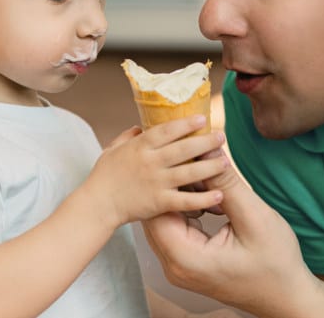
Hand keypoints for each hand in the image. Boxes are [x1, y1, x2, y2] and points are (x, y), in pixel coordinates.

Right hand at [83, 115, 228, 227]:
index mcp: (140, 146)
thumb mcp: (112, 149)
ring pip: (189, 173)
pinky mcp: (159, 203)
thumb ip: (128, 136)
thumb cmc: (104, 177)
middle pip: (183, 148)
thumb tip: (140, 126)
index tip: (204, 118)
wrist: (96, 206)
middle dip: (205, 141)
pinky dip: (203, 199)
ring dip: (210, 167)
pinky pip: (185, 201)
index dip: (186, 123)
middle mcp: (150, 162)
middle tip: (222, 136)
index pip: (167, 130)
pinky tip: (219, 196)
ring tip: (226, 162)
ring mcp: (156, 183)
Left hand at [142, 158, 321, 316]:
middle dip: (173, 183)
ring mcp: (179, 266)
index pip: (156, 209)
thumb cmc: (275, 263)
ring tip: (204, 174)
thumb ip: (226, 184)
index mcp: (185, 258)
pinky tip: (210, 195)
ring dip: (182, 194)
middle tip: (192, 158)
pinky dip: (189, 207)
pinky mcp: (187, 261)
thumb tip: (206, 150)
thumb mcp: (254, 217)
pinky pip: (177, 227)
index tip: (183, 154)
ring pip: (166, 218)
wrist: (286, 296)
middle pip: (156, 213)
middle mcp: (175, 265)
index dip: (167, 178)